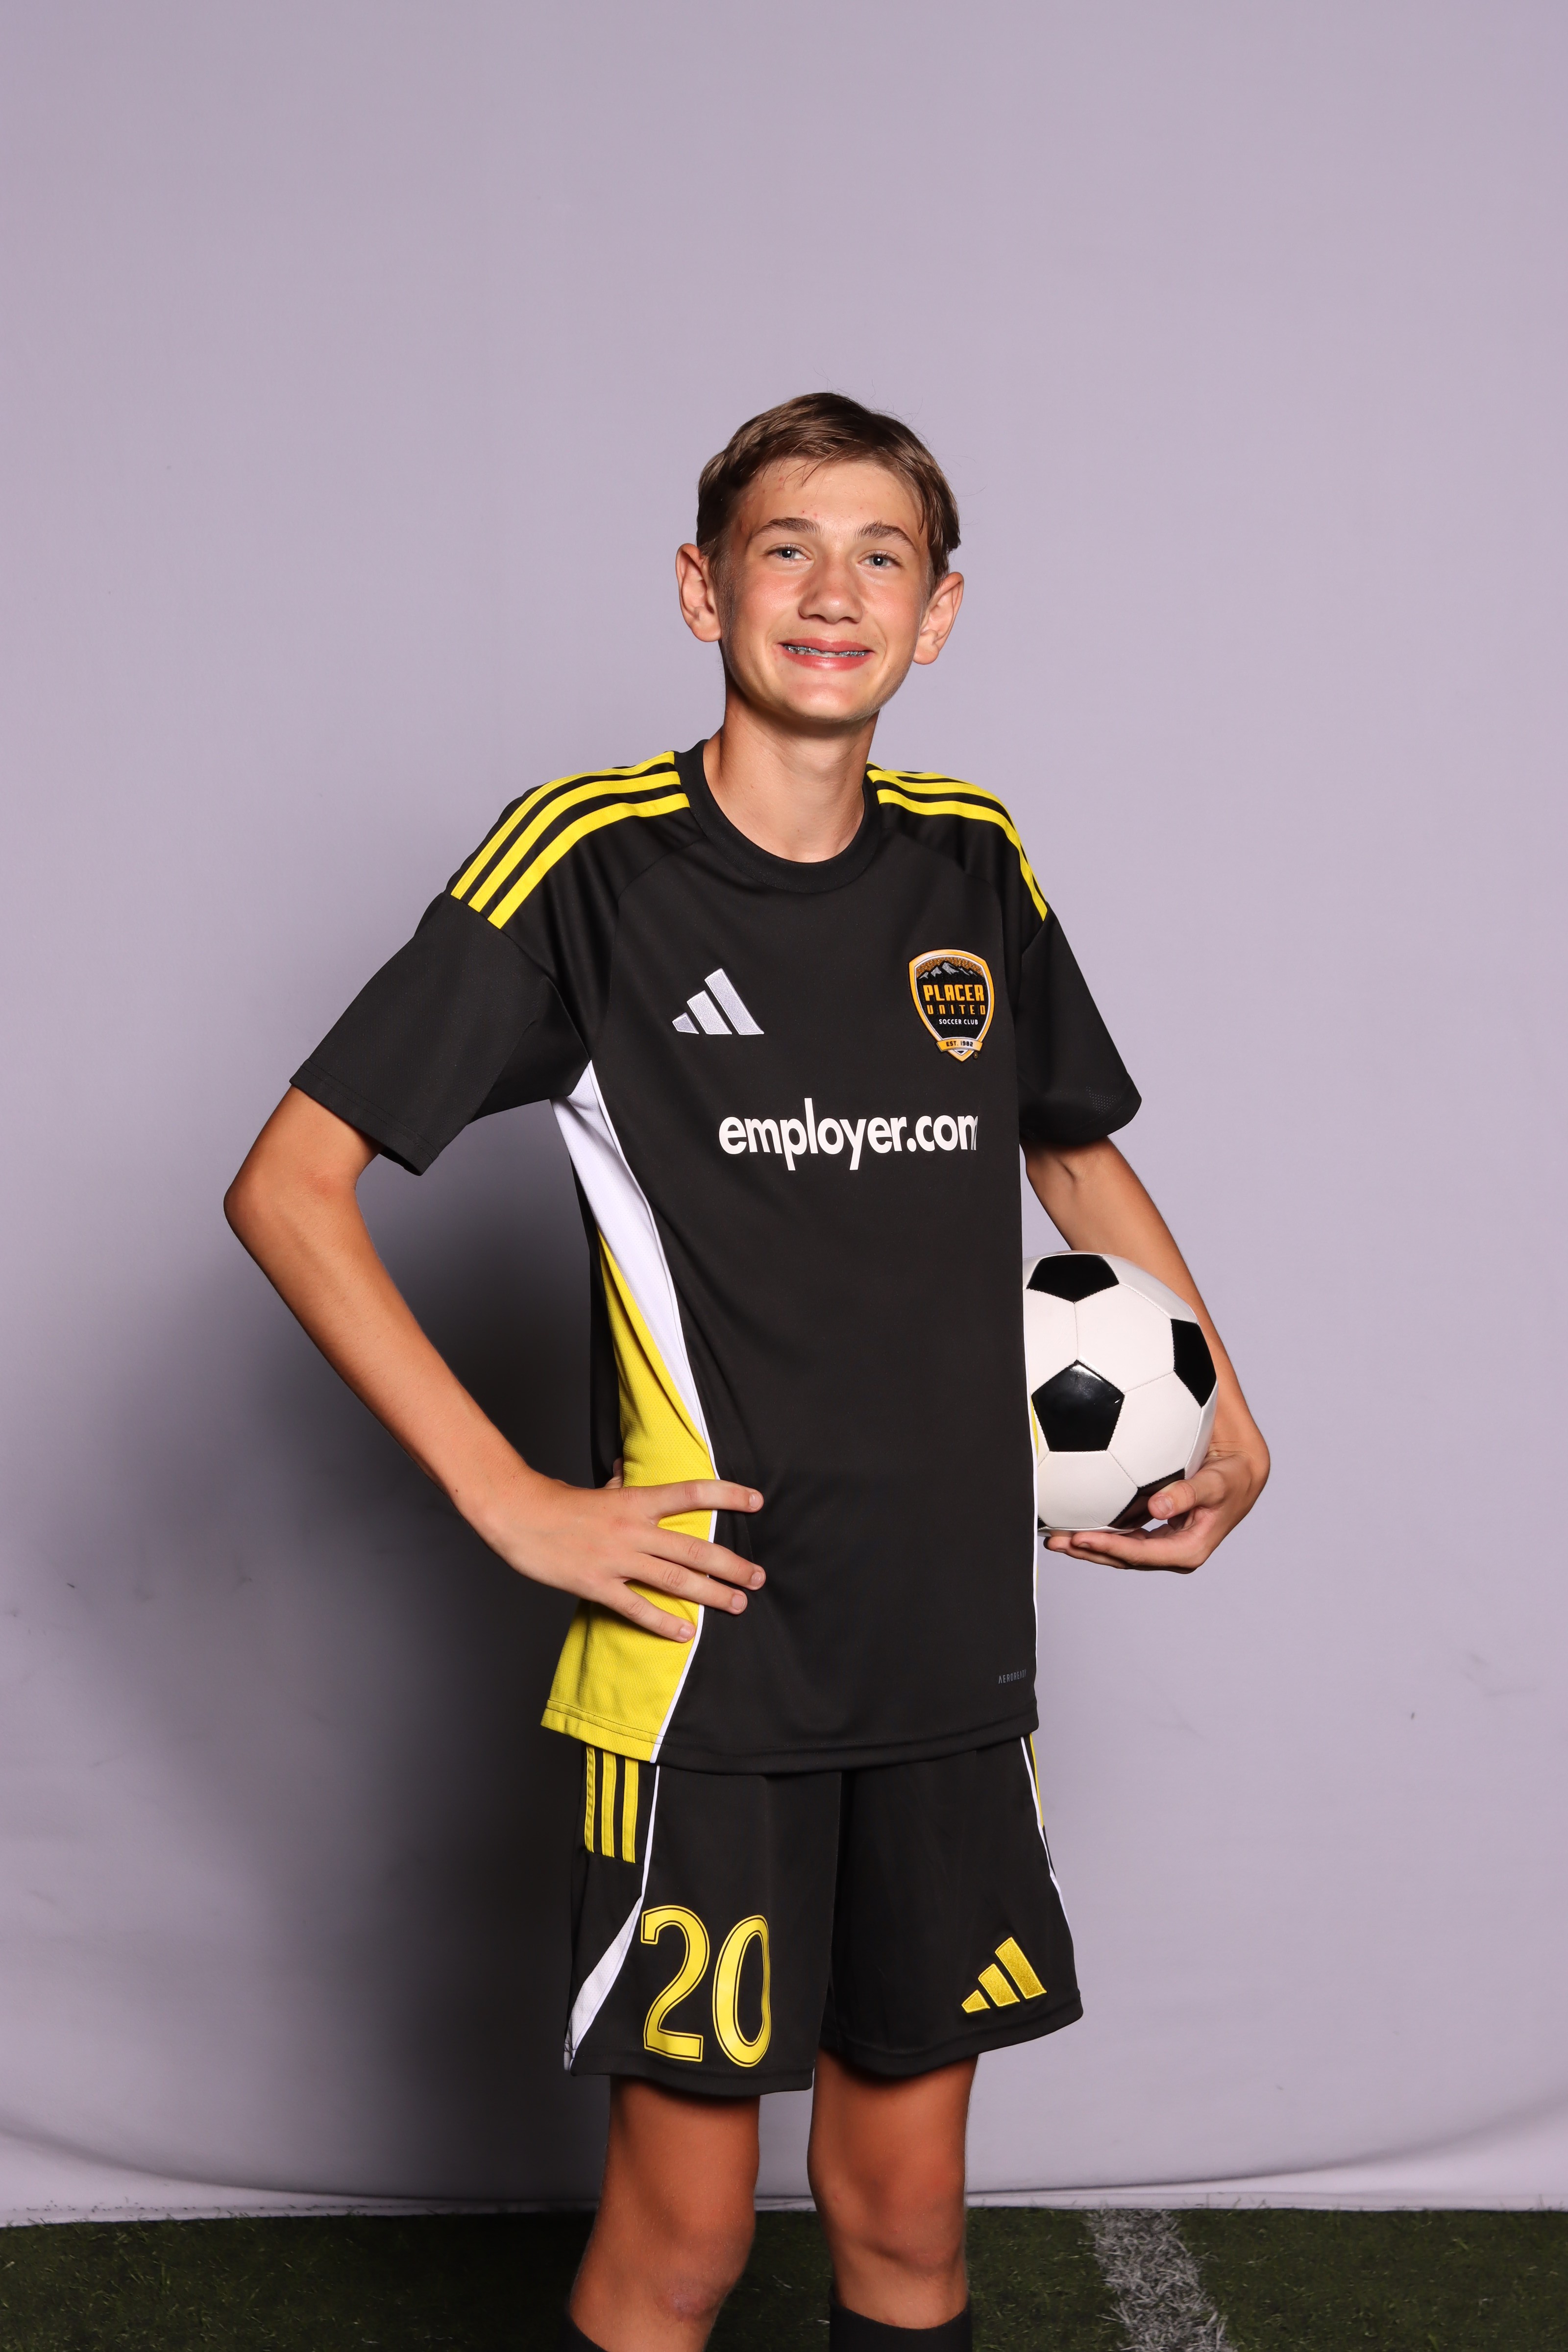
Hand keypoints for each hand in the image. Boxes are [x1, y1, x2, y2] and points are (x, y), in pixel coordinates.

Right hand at [478, 1461, 764, 1638]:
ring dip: (711, 1594)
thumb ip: (619, 1484)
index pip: (692, 1493)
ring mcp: (617, 1559)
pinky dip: (663, 1623)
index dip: (728, 1495)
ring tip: (737, 1604)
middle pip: (694, 1548)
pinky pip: (637, 1608)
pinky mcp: (597, 1585)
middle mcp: (633, 1529)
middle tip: (758, 1577)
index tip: (757, 1500)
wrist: (516, 1514)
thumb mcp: (596, 1488)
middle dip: (731, 1565)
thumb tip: (628, 1470)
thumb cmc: (554, 1501)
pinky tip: (685, 1635)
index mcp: (635, 1499)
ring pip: (675, 1579)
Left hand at [1044, 1425, 1267, 1573]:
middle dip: (1089, 1551)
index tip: (1082, 1538)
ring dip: (1088, 1544)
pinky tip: (1078, 1521)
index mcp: (1188, 1550)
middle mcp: (1172, 1553)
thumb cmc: (1232, 1479)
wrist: (1242, 1475)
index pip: (1140, 1554)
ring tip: (1056, 1535)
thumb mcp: (1216, 1484)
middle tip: (1056, 1540)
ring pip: (1119, 1549)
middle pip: (1123, 1557)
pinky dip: (1101, 1530)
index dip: (1110, 1548)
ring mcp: (1163, 1543)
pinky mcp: (1156, 1532)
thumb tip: (1158, 1506)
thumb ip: (1188, 1493)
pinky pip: (1123, 1534)